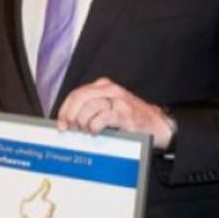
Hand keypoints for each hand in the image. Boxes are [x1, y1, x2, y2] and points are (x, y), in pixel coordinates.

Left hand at [56, 78, 174, 148]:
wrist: (157, 125)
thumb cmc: (129, 118)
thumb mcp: (107, 108)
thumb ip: (90, 109)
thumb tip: (67, 121)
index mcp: (102, 86)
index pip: (76, 94)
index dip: (65, 109)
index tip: (61, 124)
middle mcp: (109, 90)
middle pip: (79, 97)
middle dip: (70, 115)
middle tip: (71, 128)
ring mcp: (118, 100)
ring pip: (89, 106)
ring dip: (83, 122)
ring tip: (85, 131)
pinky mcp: (125, 113)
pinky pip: (102, 117)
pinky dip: (94, 126)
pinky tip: (95, 131)